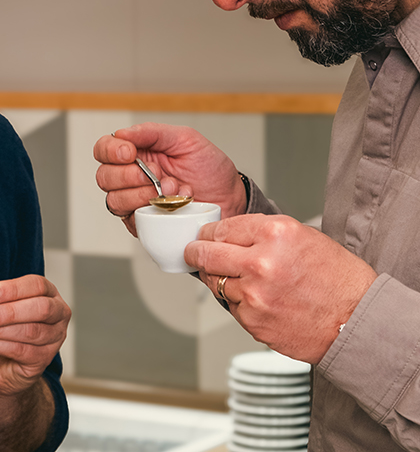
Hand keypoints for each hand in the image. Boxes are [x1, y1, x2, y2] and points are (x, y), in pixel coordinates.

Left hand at [0, 275, 70, 397]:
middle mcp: (58, 314)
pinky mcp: (44, 359)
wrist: (1, 366)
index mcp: (49, 293)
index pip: (37, 285)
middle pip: (41, 308)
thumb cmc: (3, 331)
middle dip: (10, 311)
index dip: (14, 288)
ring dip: (0, 330)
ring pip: (31, 331)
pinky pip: (21, 351)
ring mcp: (55, 338)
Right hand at [93, 122, 245, 235]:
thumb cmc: (209, 169)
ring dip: (141, 194)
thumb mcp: (185, 139)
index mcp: (137, 152)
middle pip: (104, 176)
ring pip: (114, 200)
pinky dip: (151, 211)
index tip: (130, 152)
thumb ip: (152, 132)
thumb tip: (123, 133)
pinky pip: (131, 221)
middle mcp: (131, 177)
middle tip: (156, 173)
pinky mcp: (144, 224)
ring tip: (169, 189)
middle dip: (128, 175)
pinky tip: (172, 205)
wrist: (231, 199)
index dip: (110, 150)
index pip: (104, 149)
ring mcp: (135, 202)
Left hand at [187, 214, 377, 362]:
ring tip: (240, 279)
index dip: (209, 232)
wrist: (358, 321)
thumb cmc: (336, 278)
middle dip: (195, 252)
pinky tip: (259, 300)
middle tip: (193, 252)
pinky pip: (231, 306)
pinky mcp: (253, 322)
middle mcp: (260, 263)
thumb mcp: (301, 236)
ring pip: (215, 282)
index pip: (221, 228)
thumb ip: (260, 232)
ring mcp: (254, 295)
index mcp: (274, 234)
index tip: (204, 236)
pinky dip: (238, 302)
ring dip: (219, 279)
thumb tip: (227, 233)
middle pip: (206, 254)